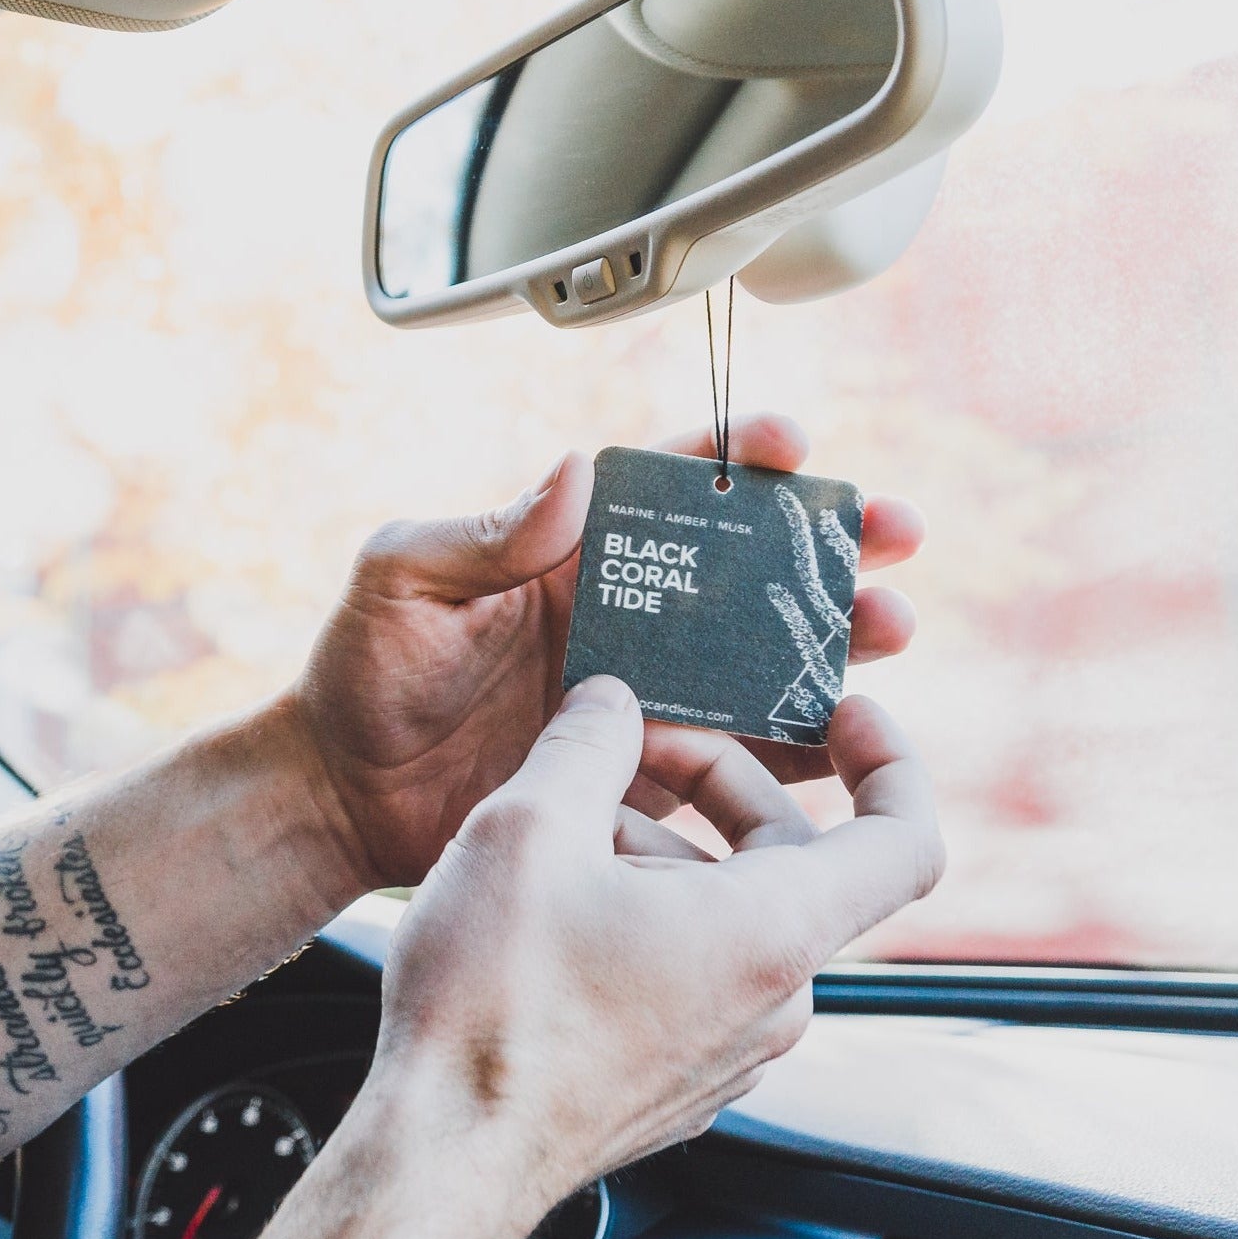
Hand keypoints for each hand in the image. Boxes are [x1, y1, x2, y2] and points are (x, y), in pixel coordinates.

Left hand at [284, 414, 925, 890]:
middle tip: (892, 532)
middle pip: (745, 568)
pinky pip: (739, 759)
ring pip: (762, 656)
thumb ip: (483, 531)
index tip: (791, 442)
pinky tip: (846, 739)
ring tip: (892, 627)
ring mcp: (644, 694)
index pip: (666, 485)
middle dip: (825, 544)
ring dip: (833, 639)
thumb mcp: (402, 578)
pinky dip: (796, 749)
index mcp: (573, 550)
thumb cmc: (362, 671)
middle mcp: (625, 614)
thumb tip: (572, 472)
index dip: (734, 457)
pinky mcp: (648, 773)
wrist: (345, 796)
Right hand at [365, 678, 944, 1222]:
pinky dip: (649, 905)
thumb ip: (588, 738)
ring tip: (564, 823)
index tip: (844, 713)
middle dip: (718, 779)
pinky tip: (558, 893)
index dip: (889, 759)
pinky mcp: (679, 1078)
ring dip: (664, 841)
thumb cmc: (490, 1011)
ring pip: (733, 906)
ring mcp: (728, 1048)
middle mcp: (772, 1000)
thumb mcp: (530, 824)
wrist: (437, 1160)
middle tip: (628, 741)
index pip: (905, 840)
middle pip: (793, 854)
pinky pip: (697, 964)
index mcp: (770, 933)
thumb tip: (611, 701)